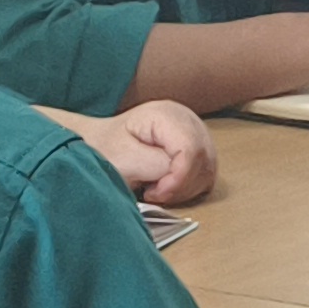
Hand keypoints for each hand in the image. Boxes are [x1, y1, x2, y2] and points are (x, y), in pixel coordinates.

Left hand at [86, 99, 215, 205]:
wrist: (101, 144)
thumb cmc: (107, 148)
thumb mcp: (122, 158)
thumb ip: (154, 164)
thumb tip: (176, 173)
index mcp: (167, 114)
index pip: (191, 149)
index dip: (178, 178)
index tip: (155, 193)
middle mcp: (188, 120)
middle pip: (202, 160)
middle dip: (180, 185)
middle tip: (151, 192)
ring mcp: (195, 134)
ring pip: (207, 170)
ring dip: (183, 188)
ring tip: (155, 187)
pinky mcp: (197, 150)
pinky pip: (205, 175)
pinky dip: (187, 188)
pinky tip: (165, 186)